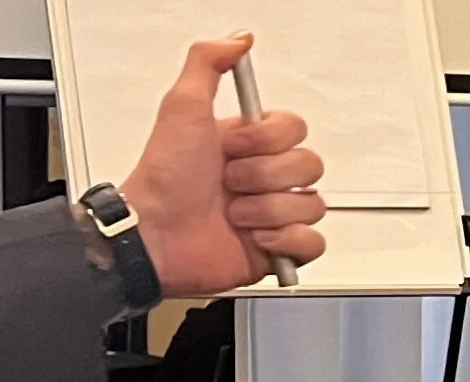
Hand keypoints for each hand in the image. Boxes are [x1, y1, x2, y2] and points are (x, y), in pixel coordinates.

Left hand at [120, 37, 326, 295]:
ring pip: (311, 204)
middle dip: (263, 177)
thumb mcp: (180, 106)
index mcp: (249, 143)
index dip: (266, 141)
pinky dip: (286, 241)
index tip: (230, 148)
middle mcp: (264, 178)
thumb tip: (239, 40)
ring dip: (267, 211)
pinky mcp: (279, 251)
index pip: (296, 129)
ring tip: (235, 215)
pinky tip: (256, 239)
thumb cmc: (163, 179)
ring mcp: (273, 215)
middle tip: (229, 184)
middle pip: (309, 166)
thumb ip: (207, 62)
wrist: (156, 237)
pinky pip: (313, 242)